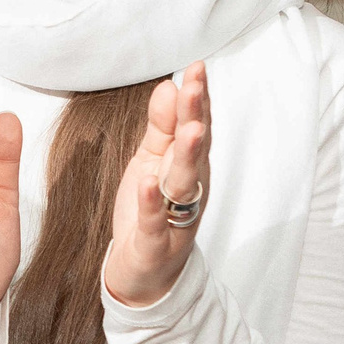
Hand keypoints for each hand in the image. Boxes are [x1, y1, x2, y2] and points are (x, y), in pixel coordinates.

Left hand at [103, 64, 211, 306]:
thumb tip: (167, 87)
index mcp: (187, 166)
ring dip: (187, 156)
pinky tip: (147, 181)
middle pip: (194, 149)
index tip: (196, 67)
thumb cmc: (150, 213)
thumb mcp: (151, 163)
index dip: (197, 98)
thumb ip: (160, 128)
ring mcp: (176, 218)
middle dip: (195, 117)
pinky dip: (151, 202)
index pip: (195, 126)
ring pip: (184, 183)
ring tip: (189, 129)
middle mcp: (189, 189)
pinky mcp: (156, 244)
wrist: (146, 275)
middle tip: (194, 86)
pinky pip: (154, 221)